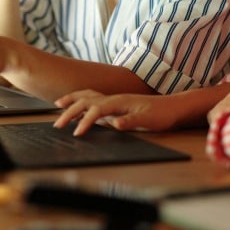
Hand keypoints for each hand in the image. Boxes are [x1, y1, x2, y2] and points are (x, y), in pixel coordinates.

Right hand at [53, 89, 178, 135]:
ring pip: (87, 96)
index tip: (76, 134)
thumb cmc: (161, 114)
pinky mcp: (116, 103)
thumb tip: (114, 124)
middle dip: (70, 111)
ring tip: (58, 105)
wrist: (173, 106)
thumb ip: (130, 121)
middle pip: (86, 101)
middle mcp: (113, 98)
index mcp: (119, 102)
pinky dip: (81, 100)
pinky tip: (78, 106)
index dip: (85, 121)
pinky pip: (93, 99)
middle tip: (57, 124)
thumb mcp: (148, 121)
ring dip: (72, 100)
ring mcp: (114, 99)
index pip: (96, 110)